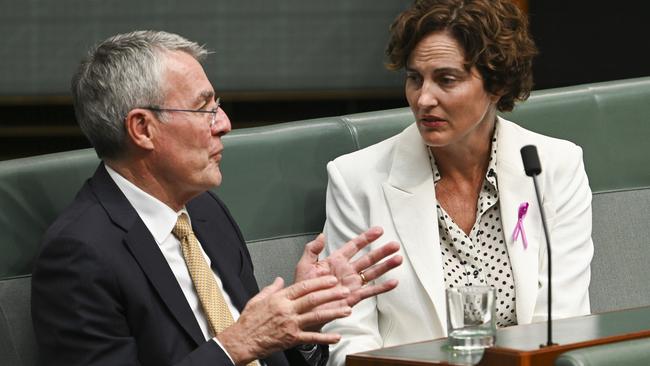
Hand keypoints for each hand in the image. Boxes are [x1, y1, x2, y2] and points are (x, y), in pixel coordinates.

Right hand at [217, 276, 350, 364]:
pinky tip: (336, 337)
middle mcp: (287, 310)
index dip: (319, 282)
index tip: (331, 279)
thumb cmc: (249, 321)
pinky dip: (325, 338)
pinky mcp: (292, 339)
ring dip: (333, 313)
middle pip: (313, 299)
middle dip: (331, 294)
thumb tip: (279, 280)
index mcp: (280, 298)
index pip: (303, 286)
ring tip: (347, 310)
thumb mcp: (258, 299)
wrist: (242, 340)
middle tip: (344, 291)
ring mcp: (290, 324)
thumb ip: (271, 288)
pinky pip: (311, 338)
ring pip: (315, 317)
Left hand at [294, 227, 401, 321]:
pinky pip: (370, 292)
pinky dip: (382, 288)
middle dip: (382, 252)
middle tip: (395, 245)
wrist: (302, 310)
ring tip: (398, 259)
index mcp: (336, 261)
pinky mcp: (354, 298)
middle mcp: (347, 271)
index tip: (379, 230)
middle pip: (368, 259)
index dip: (366, 238)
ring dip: (386, 267)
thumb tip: (321, 235)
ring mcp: (352, 284)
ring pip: (372, 273)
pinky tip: (393, 282)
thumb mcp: (304, 266)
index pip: (354, 246)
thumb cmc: (303, 289)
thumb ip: (312, 250)